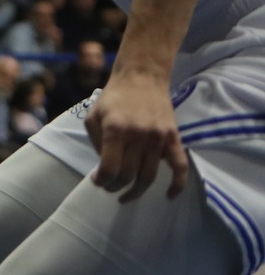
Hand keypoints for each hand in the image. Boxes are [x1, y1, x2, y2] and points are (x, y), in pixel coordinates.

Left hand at [86, 69, 187, 201]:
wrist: (141, 78)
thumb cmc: (113, 99)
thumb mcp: (94, 117)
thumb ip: (97, 143)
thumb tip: (104, 169)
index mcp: (115, 129)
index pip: (110, 167)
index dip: (102, 180)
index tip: (98, 182)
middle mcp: (138, 136)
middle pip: (129, 175)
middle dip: (116, 187)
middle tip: (110, 189)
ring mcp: (158, 138)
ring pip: (150, 176)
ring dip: (138, 191)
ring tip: (127, 195)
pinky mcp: (173, 138)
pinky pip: (180, 167)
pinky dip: (177, 185)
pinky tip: (169, 196)